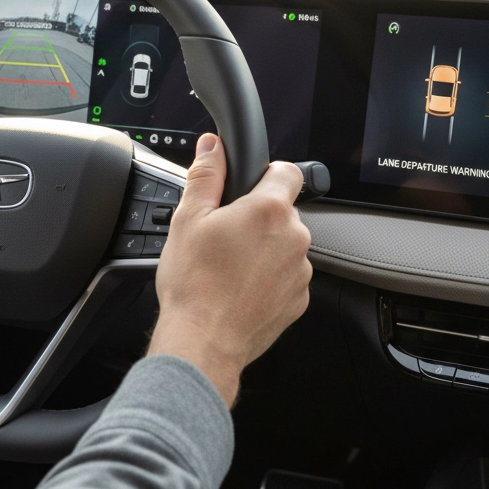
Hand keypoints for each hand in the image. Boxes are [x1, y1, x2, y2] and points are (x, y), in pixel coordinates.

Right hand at [147, 134, 311, 406]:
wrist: (202, 342)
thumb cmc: (193, 284)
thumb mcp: (188, 219)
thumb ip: (206, 175)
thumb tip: (212, 146)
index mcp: (269, 210)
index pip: (288, 172)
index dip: (267, 174)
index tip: (250, 187)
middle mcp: (294, 238)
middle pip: (283, 212)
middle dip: (258, 218)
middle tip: (225, 236)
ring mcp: (300, 271)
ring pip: (285, 245)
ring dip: (265, 250)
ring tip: (229, 267)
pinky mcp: (299, 299)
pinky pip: (287, 276)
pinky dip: (269, 278)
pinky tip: (240, 288)